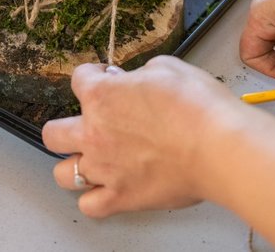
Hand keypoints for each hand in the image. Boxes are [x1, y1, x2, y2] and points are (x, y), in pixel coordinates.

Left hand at [41, 57, 236, 217]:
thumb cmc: (198, 107)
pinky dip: (95, 199)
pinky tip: (107, 189)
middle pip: (53, 134)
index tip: (104, 78)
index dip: (93, 75)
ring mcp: (104, 169)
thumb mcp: (168, 68)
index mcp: (101, 96)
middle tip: (88, 125)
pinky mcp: (122, 197)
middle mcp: (93, 133)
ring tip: (91, 161)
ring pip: (64, 174)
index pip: (79, 79)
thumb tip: (136, 80)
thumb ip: (142, 73)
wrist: (220, 147)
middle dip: (66, 126)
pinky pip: (90, 206)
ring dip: (74, 165)